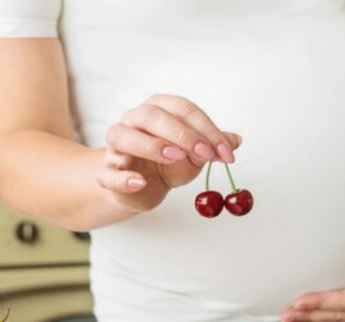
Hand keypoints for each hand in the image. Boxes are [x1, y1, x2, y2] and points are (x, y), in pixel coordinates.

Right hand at [97, 94, 240, 212]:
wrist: (143, 188)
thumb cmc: (167, 165)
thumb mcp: (194, 156)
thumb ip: (212, 146)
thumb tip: (236, 139)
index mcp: (157, 109)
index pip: (183, 109)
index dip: (207, 129)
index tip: (226, 152)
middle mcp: (133, 120)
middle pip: (152, 115)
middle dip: (182, 134)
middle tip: (205, 154)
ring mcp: (116, 145)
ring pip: (123, 135)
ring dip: (151, 145)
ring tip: (175, 157)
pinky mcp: (107, 171)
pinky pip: (109, 172)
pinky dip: (123, 177)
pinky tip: (140, 182)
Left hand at [280, 230, 344, 321]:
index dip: (323, 303)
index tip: (300, 302)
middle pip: (339, 316)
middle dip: (311, 317)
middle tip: (285, 316)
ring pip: (339, 320)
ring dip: (313, 321)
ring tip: (287, 321)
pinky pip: (343, 318)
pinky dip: (323, 319)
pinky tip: (305, 318)